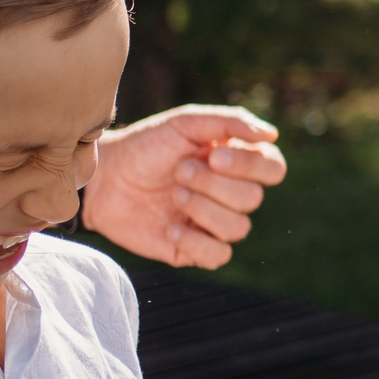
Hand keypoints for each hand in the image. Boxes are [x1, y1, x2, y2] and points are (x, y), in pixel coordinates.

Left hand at [81, 105, 286, 268]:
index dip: (250, 166)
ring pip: (238, 228)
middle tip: (179, 171)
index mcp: (238, 163)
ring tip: (174, 194)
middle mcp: (231, 194)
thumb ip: (230, 122)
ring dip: (204, 209)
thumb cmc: (147, 146)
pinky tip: (170, 228)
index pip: (273, 169)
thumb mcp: (185, 123)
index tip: (213, 155)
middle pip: (253, 199)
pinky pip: (218, 256)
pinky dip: (196, 242)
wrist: (105, 178)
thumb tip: (272, 135)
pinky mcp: (193, 250)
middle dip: (214, 185)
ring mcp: (213, 224)